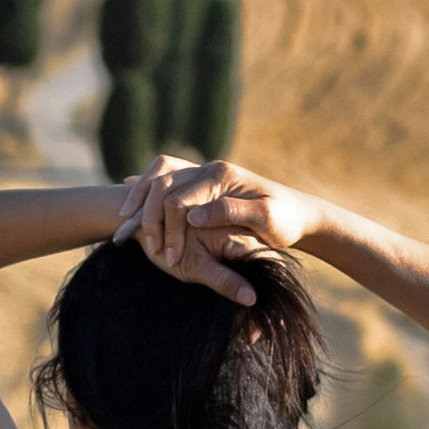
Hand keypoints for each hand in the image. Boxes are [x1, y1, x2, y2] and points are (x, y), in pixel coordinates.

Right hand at [126, 156, 316, 306]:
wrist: (297, 211)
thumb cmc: (284, 219)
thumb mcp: (264, 218)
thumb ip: (230, 212)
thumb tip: (193, 216)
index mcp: (220, 175)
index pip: (179, 199)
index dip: (172, 230)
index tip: (171, 258)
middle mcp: (208, 170)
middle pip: (162, 191)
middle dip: (151, 222)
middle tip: (153, 253)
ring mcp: (201, 174)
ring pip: (157, 186)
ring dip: (141, 208)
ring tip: (131, 234)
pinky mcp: (199, 183)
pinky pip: (161, 186)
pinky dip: (143, 198)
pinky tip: (130, 211)